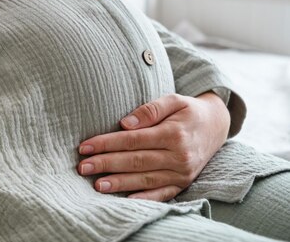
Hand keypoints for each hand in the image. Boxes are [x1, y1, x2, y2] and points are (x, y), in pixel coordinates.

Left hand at [77, 92, 230, 200]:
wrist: (217, 126)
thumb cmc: (188, 111)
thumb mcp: (173, 100)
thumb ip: (149, 109)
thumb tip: (124, 123)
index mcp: (174, 133)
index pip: (133, 140)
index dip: (107, 143)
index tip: (85, 146)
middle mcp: (179, 156)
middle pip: (135, 161)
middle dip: (106, 164)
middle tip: (82, 167)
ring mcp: (182, 173)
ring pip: (145, 180)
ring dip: (120, 183)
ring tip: (97, 184)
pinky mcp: (184, 183)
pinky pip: (162, 194)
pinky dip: (144, 199)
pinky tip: (126, 200)